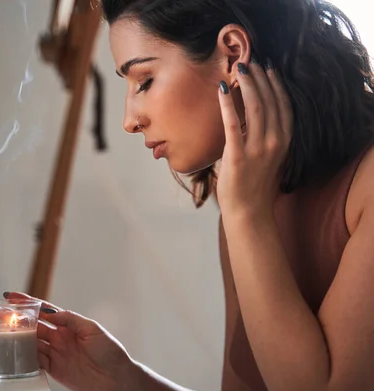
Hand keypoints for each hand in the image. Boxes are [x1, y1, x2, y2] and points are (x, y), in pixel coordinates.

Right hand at [4, 292, 134, 390]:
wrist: (118, 379)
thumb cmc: (110, 351)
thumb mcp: (92, 328)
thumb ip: (70, 319)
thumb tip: (51, 311)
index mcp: (68, 324)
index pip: (44, 310)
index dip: (27, 303)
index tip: (11, 297)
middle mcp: (59, 337)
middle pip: (33, 326)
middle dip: (16, 320)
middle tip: (0, 315)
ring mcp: (55, 353)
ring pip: (31, 343)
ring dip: (17, 339)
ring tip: (1, 333)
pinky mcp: (54, 370)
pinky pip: (35, 362)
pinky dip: (24, 358)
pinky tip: (14, 354)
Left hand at [216, 60, 292, 221]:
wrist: (249, 212)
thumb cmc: (256, 185)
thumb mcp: (269, 158)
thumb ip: (265, 137)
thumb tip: (251, 117)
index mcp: (284, 142)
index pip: (284, 106)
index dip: (276, 85)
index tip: (268, 69)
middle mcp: (274, 143)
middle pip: (270, 102)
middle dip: (260, 79)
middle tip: (249, 62)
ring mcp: (257, 149)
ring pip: (255, 108)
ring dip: (247, 85)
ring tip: (239, 69)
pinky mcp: (237, 156)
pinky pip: (232, 124)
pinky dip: (228, 104)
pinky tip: (222, 89)